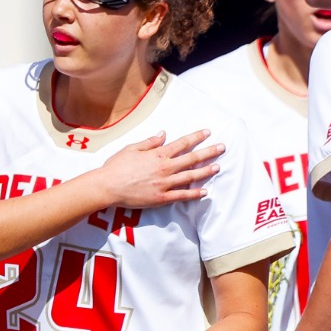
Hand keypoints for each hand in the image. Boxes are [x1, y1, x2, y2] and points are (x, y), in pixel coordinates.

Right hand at [97, 130, 223, 207]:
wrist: (107, 186)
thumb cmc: (116, 166)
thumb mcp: (132, 148)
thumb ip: (150, 142)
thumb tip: (163, 134)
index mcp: (158, 154)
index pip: (182, 143)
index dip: (196, 137)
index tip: (208, 132)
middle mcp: (164, 167)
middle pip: (191, 158)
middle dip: (209, 152)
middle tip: (222, 148)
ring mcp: (164, 183)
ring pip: (190, 176)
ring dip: (206, 171)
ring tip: (218, 167)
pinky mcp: (161, 198)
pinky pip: (181, 195)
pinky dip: (194, 193)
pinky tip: (204, 191)